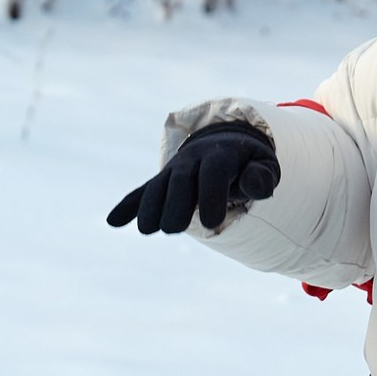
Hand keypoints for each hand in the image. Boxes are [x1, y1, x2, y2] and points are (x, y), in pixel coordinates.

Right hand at [107, 119, 278, 234]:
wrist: (225, 145)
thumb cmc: (249, 164)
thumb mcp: (263, 165)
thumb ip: (261, 176)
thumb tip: (257, 186)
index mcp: (221, 154)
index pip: (214, 173)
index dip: (212, 196)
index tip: (212, 224)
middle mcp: (192, 159)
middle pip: (181, 179)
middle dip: (175, 203)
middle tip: (174, 230)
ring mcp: (174, 170)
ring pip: (158, 185)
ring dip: (150, 207)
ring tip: (147, 230)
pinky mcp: (161, 181)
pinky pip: (142, 192)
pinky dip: (128, 205)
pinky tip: (112, 222)